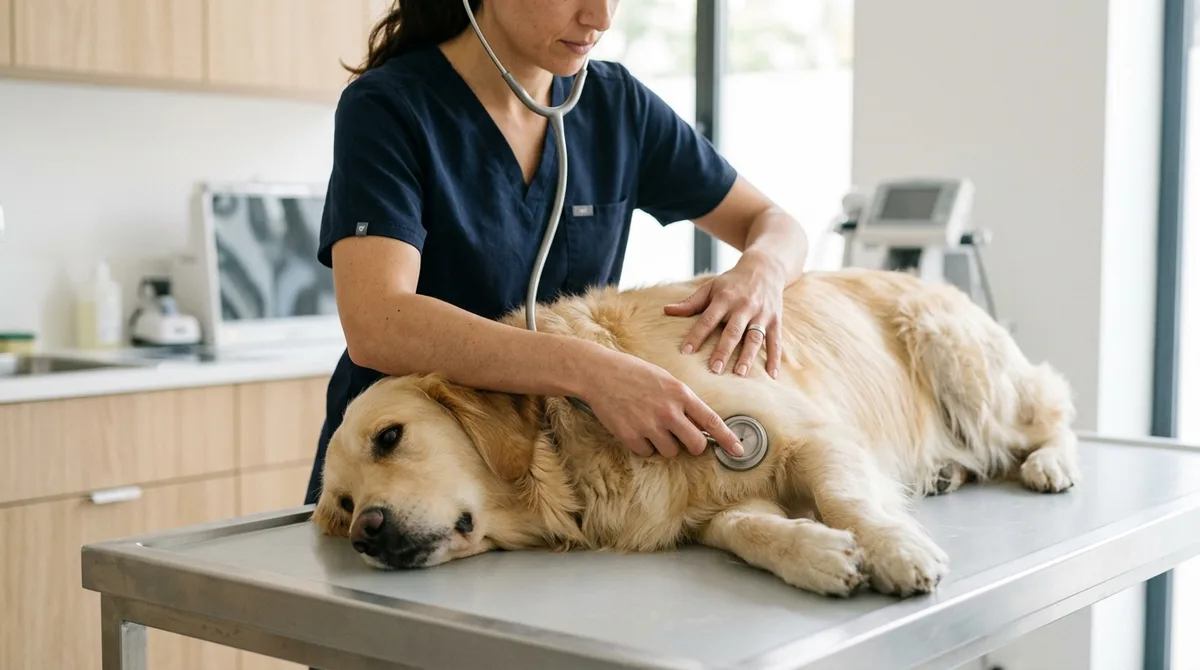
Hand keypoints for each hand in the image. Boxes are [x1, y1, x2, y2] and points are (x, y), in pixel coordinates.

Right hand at [579, 349, 743, 459]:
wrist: (599, 372)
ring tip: (650, 424)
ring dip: (664, 444)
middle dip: (692, 445)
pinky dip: (643, 445)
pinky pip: (648, 453)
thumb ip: (683, 401)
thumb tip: (699, 424)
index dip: (728, 439)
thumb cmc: (634, 373)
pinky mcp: (631, 436)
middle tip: (683, 438)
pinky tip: (635, 426)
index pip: (711, 421)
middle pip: (695, 445)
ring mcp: (649, 425)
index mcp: (680, 394)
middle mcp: (668, 411)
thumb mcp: (665, 380)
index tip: (739, 451)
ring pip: (671, 451)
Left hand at [665, 250, 785, 377]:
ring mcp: (761, 314)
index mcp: (724, 298)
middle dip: (724, 350)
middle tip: (714, 369)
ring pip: (754, 337)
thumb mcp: (711, 287)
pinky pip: (776, 341)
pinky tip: (771, 376)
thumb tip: (666, 310)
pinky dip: (775, 358)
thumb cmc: (732, 282)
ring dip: (748, 356)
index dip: (696, 335)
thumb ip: (691, 302)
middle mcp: (744, 306)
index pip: (708, 319)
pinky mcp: (775, 320)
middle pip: (733, 331)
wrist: (765, 268)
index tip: (685, 352)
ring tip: (740, 373)